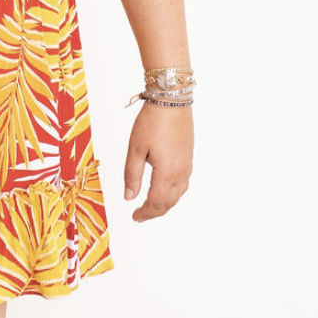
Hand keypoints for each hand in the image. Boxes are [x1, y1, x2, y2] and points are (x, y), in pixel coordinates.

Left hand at [124, 103, 192, 221]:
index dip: (145, 213)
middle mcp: (181, 172)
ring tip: (152, 206)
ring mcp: (187, 164)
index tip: (134, 217)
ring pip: (178, 194)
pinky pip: (183, 183)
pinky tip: (166, 189)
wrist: (172, 100)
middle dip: (154, 212)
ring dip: (165, 203)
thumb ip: (132, 175)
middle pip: (169, 202)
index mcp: (167, 173)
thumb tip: (129, 197)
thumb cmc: (152, 121)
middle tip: (140, 215)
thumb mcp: (135, 149)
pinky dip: (173, 192)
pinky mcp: (188, 156)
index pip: (156, 202)